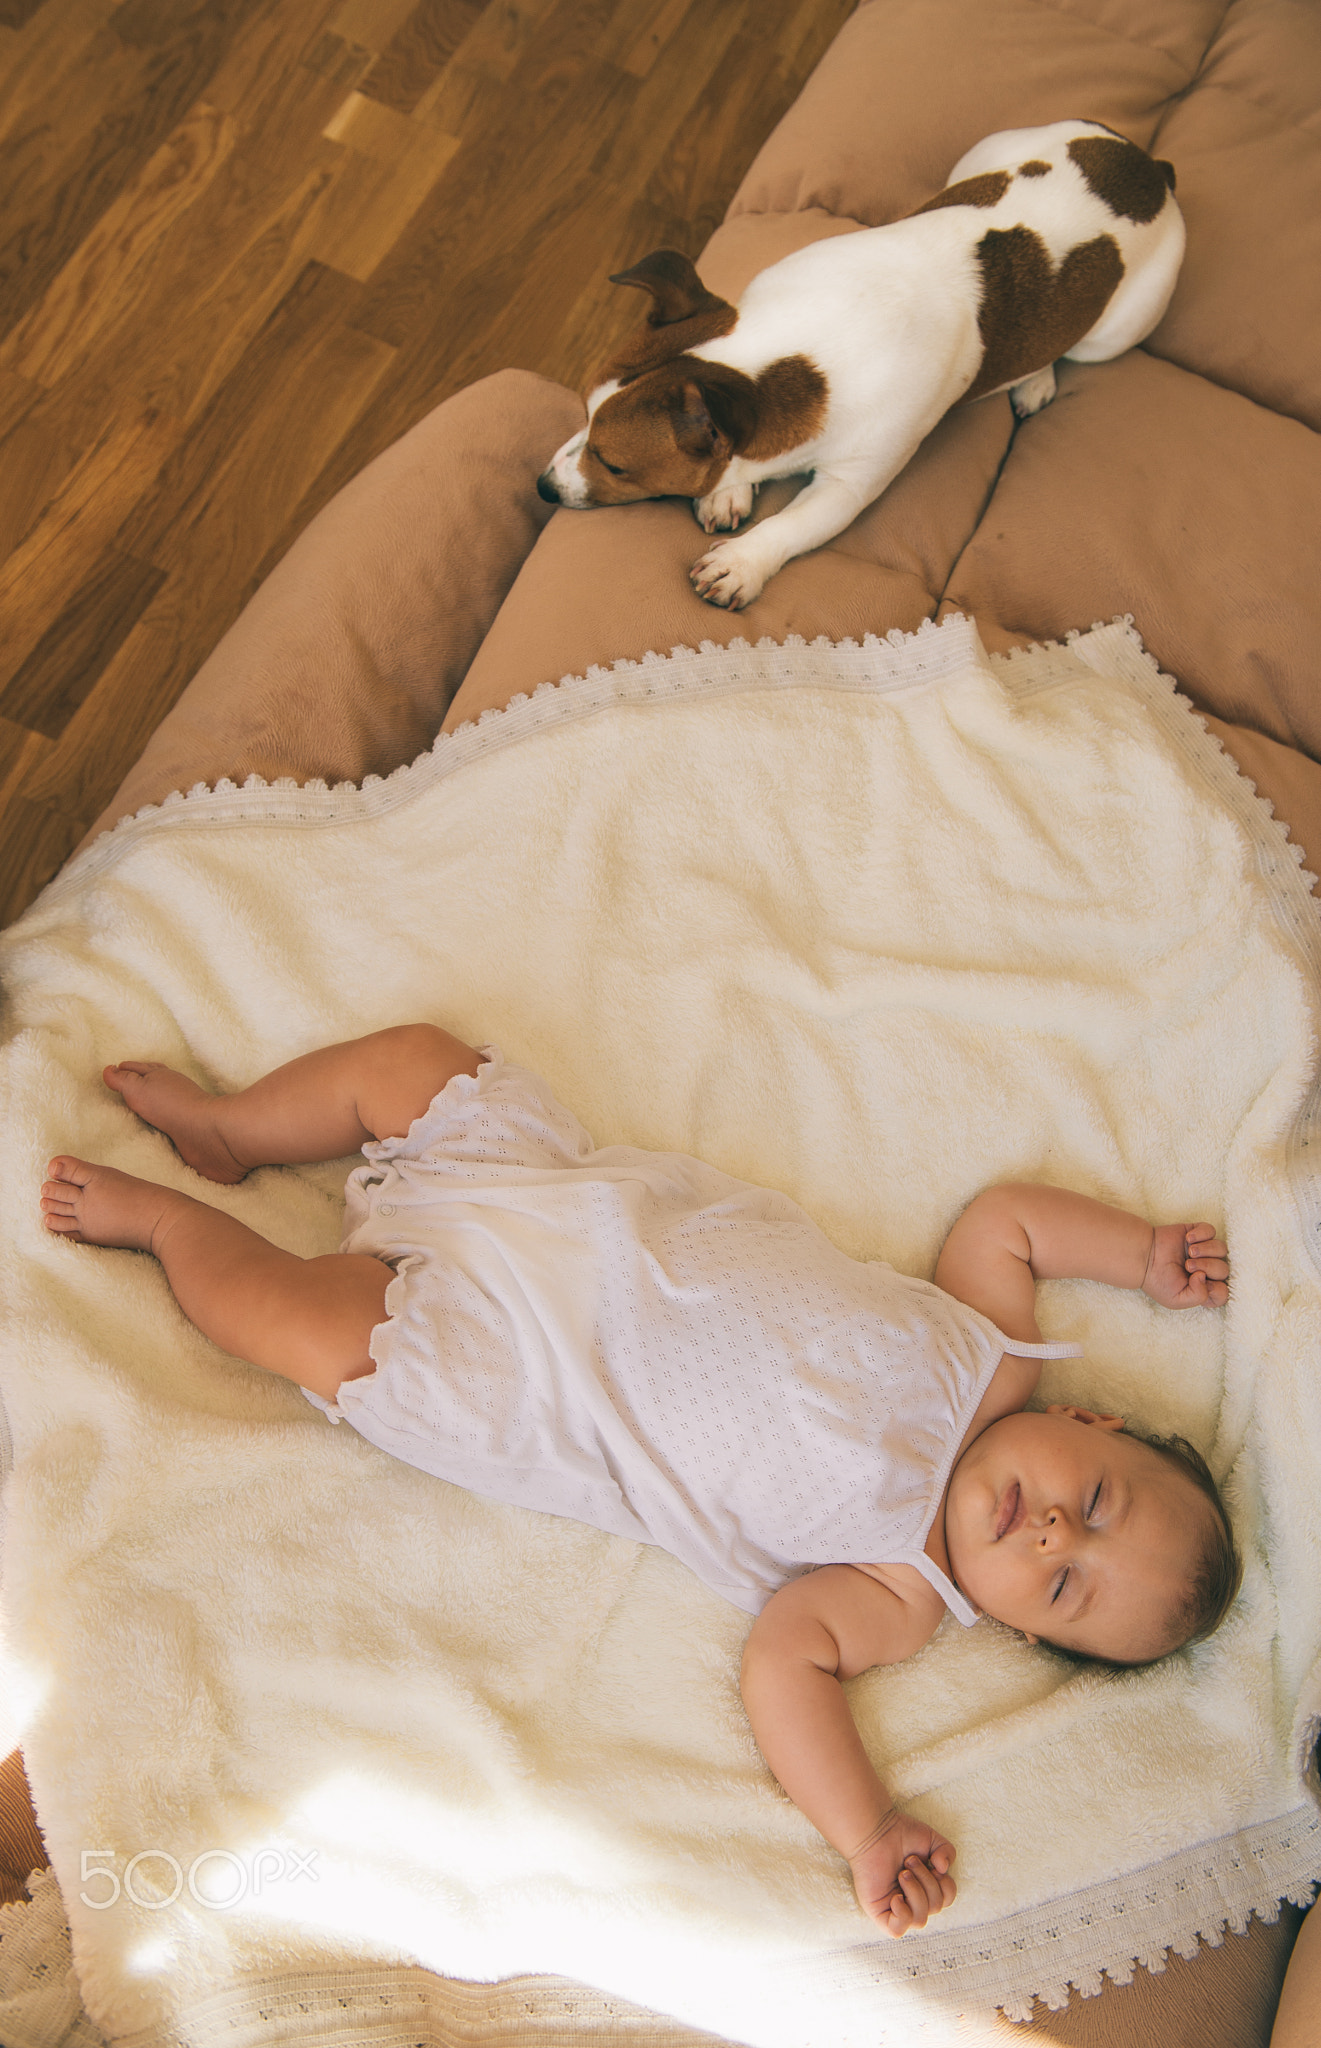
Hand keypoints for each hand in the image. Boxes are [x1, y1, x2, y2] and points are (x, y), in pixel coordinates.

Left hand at [848, 1807, 956, 1935]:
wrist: (874, 1830)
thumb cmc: (900, 1834)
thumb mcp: (933, 1840)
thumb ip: (947, 1853)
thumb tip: (943, 1870)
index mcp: (925, 1888)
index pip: (946, 1900)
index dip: (946, 1885)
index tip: (932, 1863)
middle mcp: (912, 1900)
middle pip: (935, 1908)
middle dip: (926, 1881)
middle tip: (909, 1862)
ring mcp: (895, 1908)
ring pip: (919, 1920)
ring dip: (915, 1892)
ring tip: (902, 1873)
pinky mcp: (879, 1913)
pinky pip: (897, 1930)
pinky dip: (902, 1915)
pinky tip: (896, 1897)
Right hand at [1142, 1222, 1228, 1307]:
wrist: (1143, 1258)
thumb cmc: (1158, 1281)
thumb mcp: (1177, 1300)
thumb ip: (1199, 1296)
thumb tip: (1205, 1276)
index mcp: (1204, 1289)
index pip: (1223, 1292)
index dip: (1215, 1288)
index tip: (1196, 1282)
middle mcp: (1206, 1270)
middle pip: (1223, 1269)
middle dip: (1207, 1267)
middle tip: (1187, 1265)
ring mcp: (1203, 1251)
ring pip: (1221, 1249)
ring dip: (1207, 1250)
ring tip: (1190, 1252)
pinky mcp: (1197, 1233)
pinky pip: (1211, 1230)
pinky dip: (1202, 1234)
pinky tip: (1188, 1239)